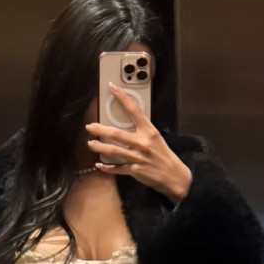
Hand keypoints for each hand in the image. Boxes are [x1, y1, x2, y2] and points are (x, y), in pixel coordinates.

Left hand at [84, 83, 191, 202]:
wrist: (174, 175)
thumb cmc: (164, 155)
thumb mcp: (156, 138)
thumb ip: (142, 131)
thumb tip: (126, 124)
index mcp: (149, 131)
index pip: (134, 110)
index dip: (123, 98)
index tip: (112, 87)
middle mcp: (143, 143)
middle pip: (117, 134)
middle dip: (100, 129)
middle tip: (90, 126)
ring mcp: (138, 158)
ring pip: (114, 151)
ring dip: (100, 147)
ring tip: (90, 144)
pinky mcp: (135, 171)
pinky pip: (118, 169)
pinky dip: (108, 168)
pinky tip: (99, 165)